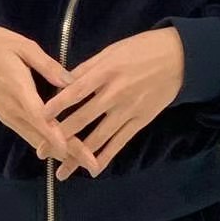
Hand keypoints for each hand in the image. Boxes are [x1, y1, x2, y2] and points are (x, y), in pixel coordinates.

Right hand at [0, 25, 100, 173]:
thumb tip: (71, 81)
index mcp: (19, 90)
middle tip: (92, 165)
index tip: (74, 151)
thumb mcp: (25, 46)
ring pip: (36, 140)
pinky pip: (29, 134)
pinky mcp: (6, 117)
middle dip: (68, 152)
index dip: (57, 136)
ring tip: (83, 162)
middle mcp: (13, 109)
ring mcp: (8, 116)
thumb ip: (48, 66)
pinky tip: (63, 150)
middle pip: (42, 136)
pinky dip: (46, 144)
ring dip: (59, 152)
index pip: (40, 118)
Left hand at [37, 27, 183, 179]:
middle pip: (83, 118)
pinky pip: (120, 142)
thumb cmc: (141, 49)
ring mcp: (128, 110)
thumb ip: (87, 68)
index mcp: (105, 72)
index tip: (39, 117)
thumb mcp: (112, 50)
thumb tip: (63, 82)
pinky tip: (93, 169)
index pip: (76, 91)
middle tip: (41, 150)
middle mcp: (115, 93)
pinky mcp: (141, 121)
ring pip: (99, 136)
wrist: (180, 58)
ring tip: (62, 171)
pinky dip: (106, 157)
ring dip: (79, 155)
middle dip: (60, 136)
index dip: (57, 105)